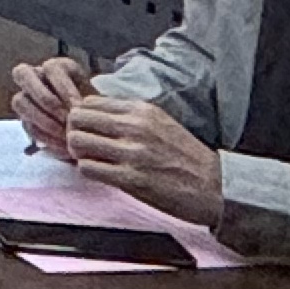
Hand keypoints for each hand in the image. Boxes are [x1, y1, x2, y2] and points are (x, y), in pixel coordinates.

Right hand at [9, 54, 93, 155]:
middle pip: (22, 74)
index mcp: (57, 67)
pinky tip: (62, 146)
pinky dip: (44, 137)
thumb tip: (76, 109)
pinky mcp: (26, 119)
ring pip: (19, 101)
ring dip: (42, 119)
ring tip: (64, 136)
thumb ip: (87, 100)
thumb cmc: (98, 111)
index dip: (63, 88)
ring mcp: (26, 96)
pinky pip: (27, 125)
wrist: (96, 128)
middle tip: (65, 118)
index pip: (51, 68)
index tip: (79, 107)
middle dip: (44, 98)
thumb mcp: (98, 100)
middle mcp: (36, 76)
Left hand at [64, 91, 225, 225]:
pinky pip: (87, 168)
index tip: (88, 130)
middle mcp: (135, 127)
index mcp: (141, 111)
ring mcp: (132, 153)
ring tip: (91, 160)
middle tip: (82, 146)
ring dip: (78, 152)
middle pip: (76, 117)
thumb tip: (95, 112)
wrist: (215, 186)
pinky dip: (88, 171)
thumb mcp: (159, 123)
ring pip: (77, 141)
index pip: (88, 102)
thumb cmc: (186, 157)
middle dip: (73, 132)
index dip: (82, 117)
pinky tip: (101, 174)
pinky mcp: (131, 179)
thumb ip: (129, 116)